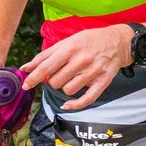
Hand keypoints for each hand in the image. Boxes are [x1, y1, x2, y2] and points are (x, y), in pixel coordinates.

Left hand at [19, 24, 134, 109]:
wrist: (119, 41)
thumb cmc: (90, 41)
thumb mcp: (68, 41)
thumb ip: (46, 55)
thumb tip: (26, 68)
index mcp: (70, 48)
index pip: (46, 67)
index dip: (33, 78)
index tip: (25, 85)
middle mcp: (81, 60)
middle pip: (56, 82)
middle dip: (55, 80)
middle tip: (62, 73)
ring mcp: (93, 72)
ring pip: (68, 90)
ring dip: (66, 87)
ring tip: (73, 78)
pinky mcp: (103, 82)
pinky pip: (85, 99)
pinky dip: (74, 105)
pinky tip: (67, 104)